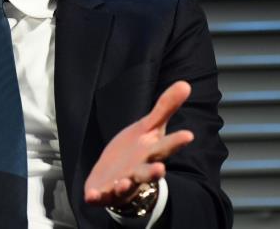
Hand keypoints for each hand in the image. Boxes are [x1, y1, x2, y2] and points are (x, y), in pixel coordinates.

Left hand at [84, 81, 193, 207]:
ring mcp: (121, 183)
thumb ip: (164, 108)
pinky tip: (91, 195)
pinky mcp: (104, 191)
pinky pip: (100, 196)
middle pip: (148, 172)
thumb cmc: (136, 151)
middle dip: (153, 173)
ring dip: (124, 185)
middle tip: (161, 170)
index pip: (165, 147)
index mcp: (151, 154)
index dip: (176, 142)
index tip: (187, 135)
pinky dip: (96, 196)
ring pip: (125, 186)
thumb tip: (185, 84)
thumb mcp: (148, 127)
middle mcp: (138, 171)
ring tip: (123, 183)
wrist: (118, 175)